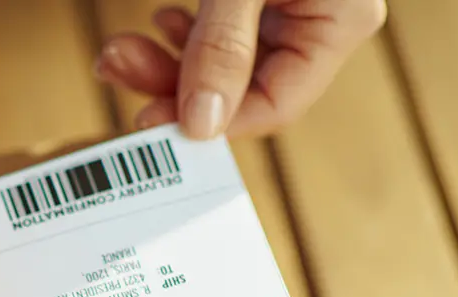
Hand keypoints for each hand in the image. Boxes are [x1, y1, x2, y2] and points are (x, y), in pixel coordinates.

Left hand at [95, 0, 386, 137]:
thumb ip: (222, 45)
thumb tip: (201, 124)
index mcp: (343, 20)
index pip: (275, 105)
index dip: (211, 122)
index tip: (147, 119)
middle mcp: (325, 19)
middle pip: (243, 88)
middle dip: (172, 83)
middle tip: (114, 65)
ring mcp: (296, 5)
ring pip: (227, 63)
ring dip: (167, 60)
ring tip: (118, 49)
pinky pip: (227, 33)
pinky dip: (186, 34)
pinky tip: (158, 23)